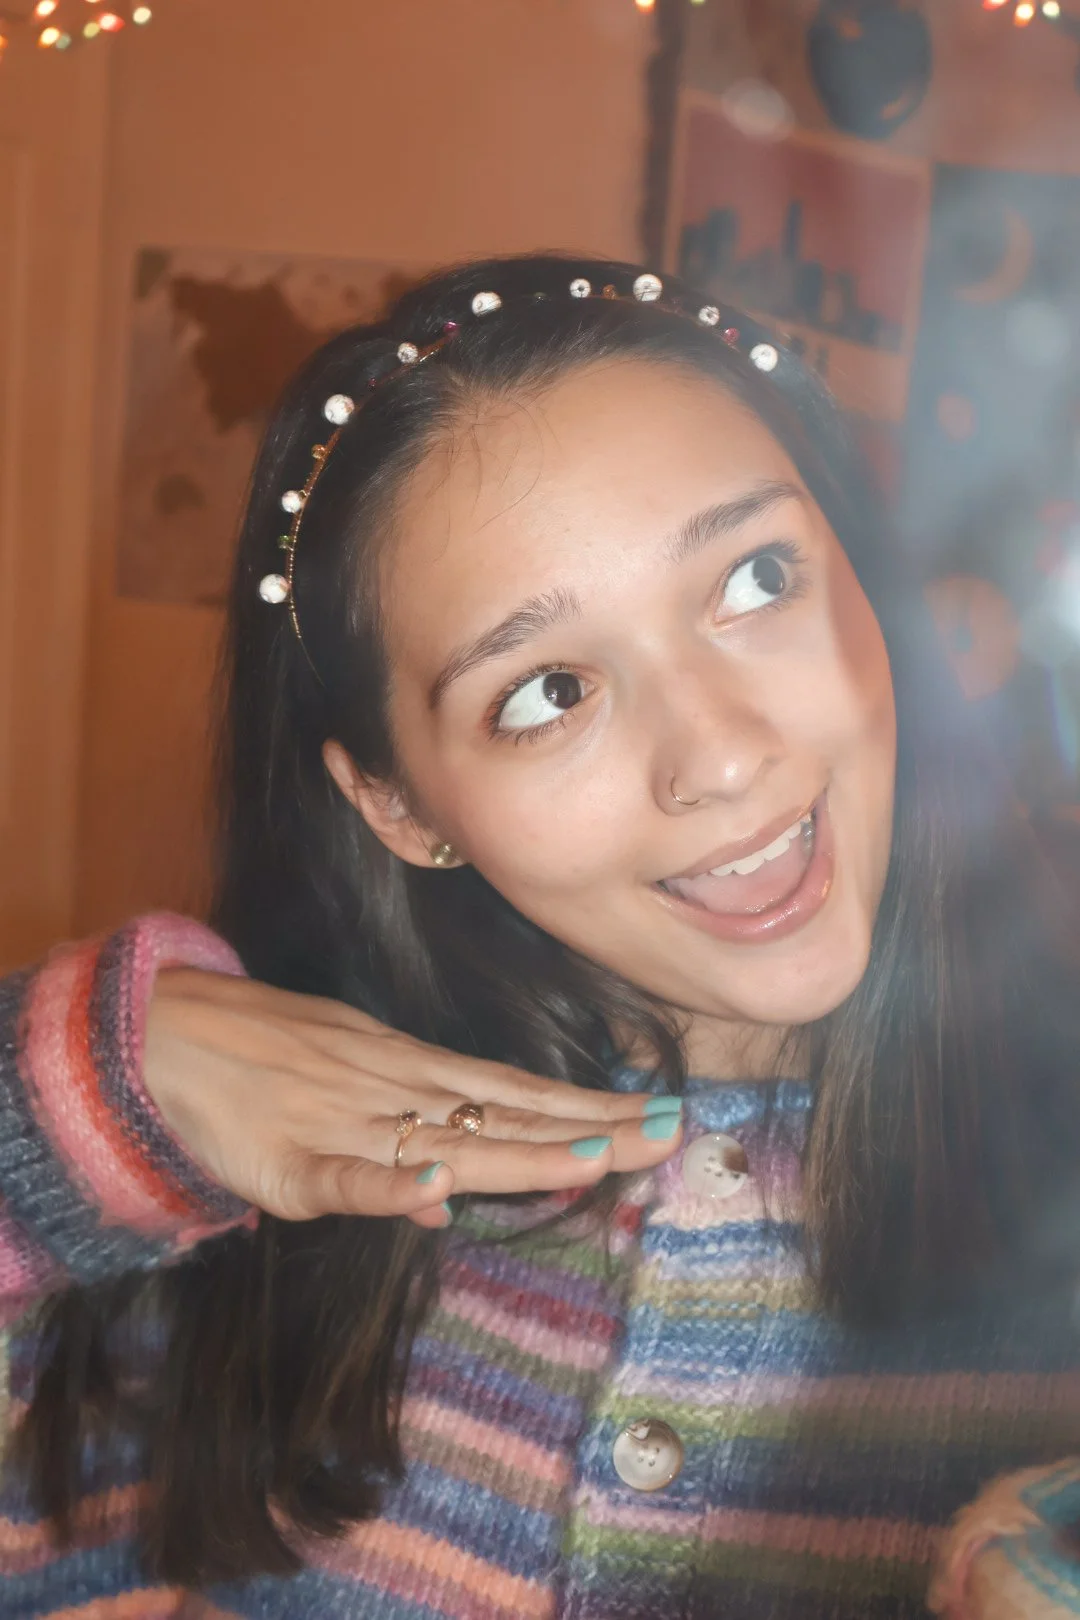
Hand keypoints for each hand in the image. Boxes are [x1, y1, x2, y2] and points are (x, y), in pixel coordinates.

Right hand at [145, 969, 682, 1229]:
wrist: (162, 1035)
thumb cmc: (257, 1060)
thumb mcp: (342, 1091)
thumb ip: (394, 1150)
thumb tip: (444, 1206)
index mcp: (410, 1072)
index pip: (515, 1093)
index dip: (584, 1107)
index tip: (655, 1116)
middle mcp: (395, 1088)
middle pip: (506, 1113)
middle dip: (588, 1126)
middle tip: (669, 1134)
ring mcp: (347, 1120)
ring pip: (446, 1138)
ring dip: (519, 1151)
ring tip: (594, 1156)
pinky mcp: (289, 1162)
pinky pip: (344, 1175)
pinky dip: (388, 1180)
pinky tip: (435, 1189)